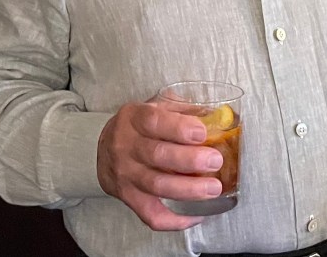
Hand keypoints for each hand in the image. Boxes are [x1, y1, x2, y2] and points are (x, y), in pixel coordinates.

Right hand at [97, 100, 224, 229]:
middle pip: (157, 155)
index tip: (202, 133)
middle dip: (190, 160)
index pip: (154, 121)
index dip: (178, 128)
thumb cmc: (140, 126)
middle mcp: (126, 146)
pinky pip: (150, 214)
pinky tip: (197, 214)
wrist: (104, 148)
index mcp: (135, 118)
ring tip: (213, 188)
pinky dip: (175, 220)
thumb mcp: (157, 106)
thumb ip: (185, 110)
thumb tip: (222, 118)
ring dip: (188, 189)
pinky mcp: (128, 198)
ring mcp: (125, 175)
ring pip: (157, 186)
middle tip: (216, 161)